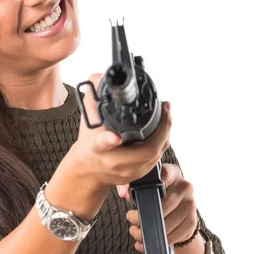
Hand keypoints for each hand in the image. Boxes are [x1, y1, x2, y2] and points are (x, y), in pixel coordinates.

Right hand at [68, 73, 171, 187]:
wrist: (89, 168)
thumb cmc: (89, 140)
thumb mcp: (87, 116)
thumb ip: (93, 94)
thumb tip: (101, 77)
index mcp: (96, 147)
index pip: (101, 144)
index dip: (108, 140)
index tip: (114, 137)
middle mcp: (112, 161)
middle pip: (143, 151)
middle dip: (160, 129)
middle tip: (165, 109)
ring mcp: (127, 171)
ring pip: (154, 154)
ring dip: (165, 133)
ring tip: (167, 114)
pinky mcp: (138, 176)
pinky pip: (157, 158)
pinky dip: (162, 141)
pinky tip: (164, 129)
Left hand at [117, 163, 197, 252]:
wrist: (177, 205)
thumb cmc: (156, 192)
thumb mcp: (145, 183)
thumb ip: (130, 184)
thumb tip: (124, 194)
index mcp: (172, 173)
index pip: (166, 174)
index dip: (155, 182)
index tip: (144, 190)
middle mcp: (184, 187)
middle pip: (163, 206)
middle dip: (143, 218)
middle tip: (131, 220)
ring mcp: (190, 205)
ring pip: (167, 225)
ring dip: (148, 233)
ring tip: (135, 232)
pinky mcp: (192, 222)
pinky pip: (173, 237)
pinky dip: (157, 242)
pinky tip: (145, 243)